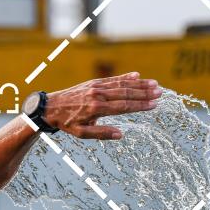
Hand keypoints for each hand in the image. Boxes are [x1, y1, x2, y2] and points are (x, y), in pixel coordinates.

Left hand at [42, 72, 161, 139]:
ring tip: (154, 84)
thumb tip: (120, 134)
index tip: (154, 104)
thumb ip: (101, 133)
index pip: (123, 106)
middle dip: (144, 93)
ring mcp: (96, 87)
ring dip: (138, 84)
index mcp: (96, 108)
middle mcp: (98, 95)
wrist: (50, 107)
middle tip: (160, 92)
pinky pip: (112, 79)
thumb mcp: (81, 133)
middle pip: (125, 93)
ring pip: (121, 84)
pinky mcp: (93, 82)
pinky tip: (137, 75)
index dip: (140, 105)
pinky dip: (125, 77)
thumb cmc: (67, 123)